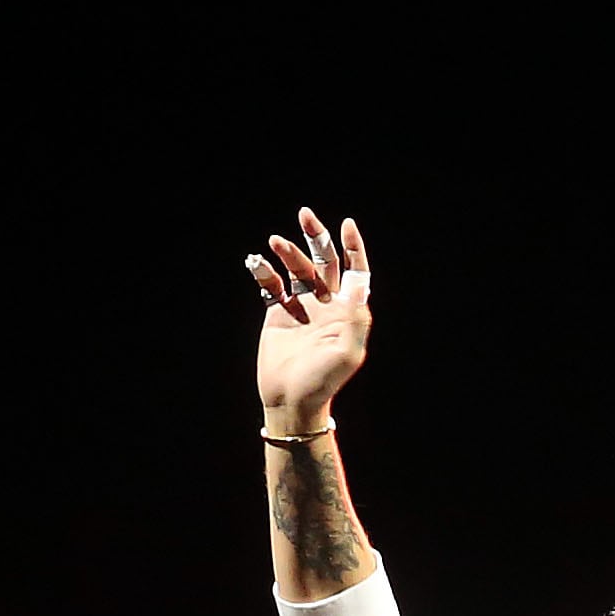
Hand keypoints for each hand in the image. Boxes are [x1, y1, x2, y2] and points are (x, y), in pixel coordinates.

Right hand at [241, 207, 372, 429]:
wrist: (291, 401)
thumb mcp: (347, 353)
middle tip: (305, 215)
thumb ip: (354, 319)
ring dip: (288, 253)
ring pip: (296, 269)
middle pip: (324, 261)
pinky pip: (271, 287)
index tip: (346, 225)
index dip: (352, 246)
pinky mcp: (277, 315)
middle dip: (316, 237)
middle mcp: (325, 303)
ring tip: (275, 242)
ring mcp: (301, 307)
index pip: (354, 269)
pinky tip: (256, 263)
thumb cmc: (323, 381)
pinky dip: (264, 273)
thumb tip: (358, 285)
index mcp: (347, 310)